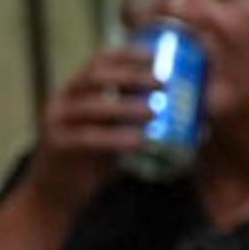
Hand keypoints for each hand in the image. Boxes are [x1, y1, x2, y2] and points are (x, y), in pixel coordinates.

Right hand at [26, 47, 155, 214]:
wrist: (55, 193)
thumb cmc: (91, 162)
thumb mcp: (116, 136)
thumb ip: (139, 124)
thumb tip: (193, 123)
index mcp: (76, 93)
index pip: (99, 63)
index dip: (127, 56)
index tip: (157, 55)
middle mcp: (63, 100)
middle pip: (94, 77)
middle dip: (130, 76)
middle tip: (163, 83)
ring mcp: (57, 121)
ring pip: (91, 106)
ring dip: (125, 106)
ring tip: (155, 112)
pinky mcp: (58, 145)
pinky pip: (88, 138)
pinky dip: (116, 138)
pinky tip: (140, 141)